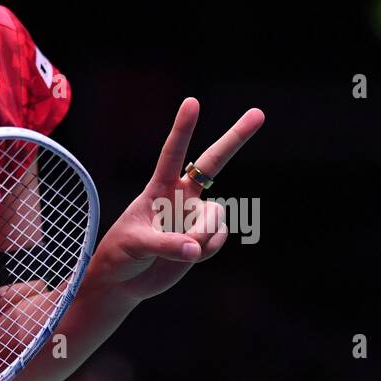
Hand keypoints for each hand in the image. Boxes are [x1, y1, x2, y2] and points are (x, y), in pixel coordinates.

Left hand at [88, 98, 263, 304]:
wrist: (126, 278)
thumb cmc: (121, 252)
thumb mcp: (135, 244)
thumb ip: (165, 244)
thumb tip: (194, 248)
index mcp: (158, 188)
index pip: (172, 153)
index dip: (183, 128)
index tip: (192, 102)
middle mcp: (181, 195)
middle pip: (213, 161)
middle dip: (235, 138)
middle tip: (259, 113)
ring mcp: (195, 215)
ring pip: (216, 217)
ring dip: (203, 236)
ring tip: (181, 249)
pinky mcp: (204, 237)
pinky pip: (218, 240)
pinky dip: (207, 250)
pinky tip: (189, 255)